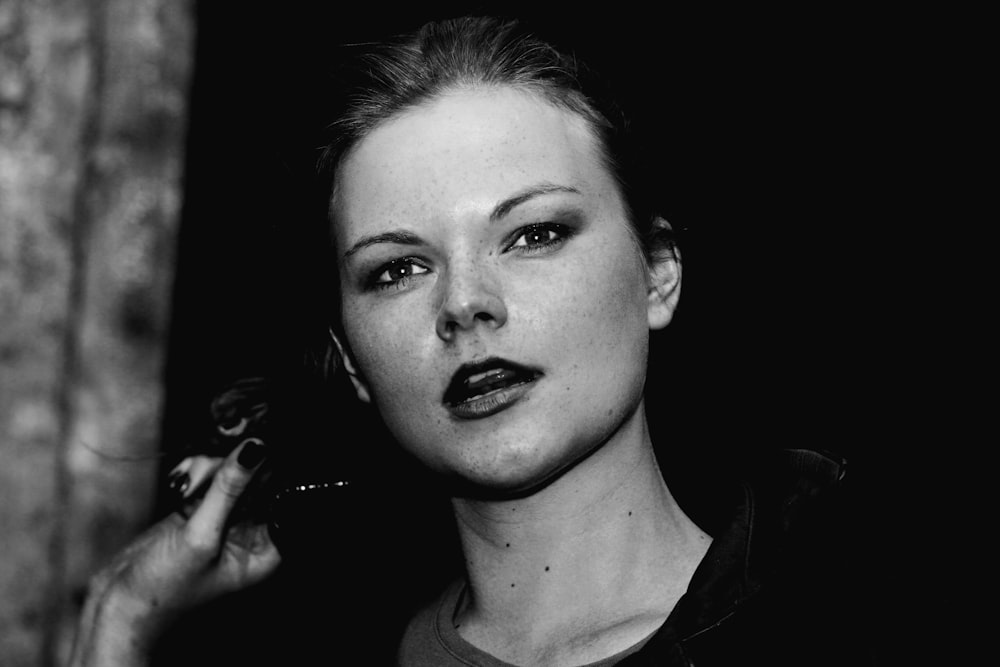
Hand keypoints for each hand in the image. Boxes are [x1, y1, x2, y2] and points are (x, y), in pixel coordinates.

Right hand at [70, 438, 280, 665]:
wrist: (120, 602)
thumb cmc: (163, 589)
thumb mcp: (200, 537)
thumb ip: (228, 491)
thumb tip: (255, 449)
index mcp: (263, 549)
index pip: (283, 499)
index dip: (270, 472)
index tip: (254, 452)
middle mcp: (250, 533)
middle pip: (258, 480)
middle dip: (232, 470)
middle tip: (203, 480)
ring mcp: (225, 519)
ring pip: (232, 471)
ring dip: (208, 470)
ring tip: (186, 488)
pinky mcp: (202, 509)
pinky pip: (210, 476)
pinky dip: (196, 473)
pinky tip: (180, 484)